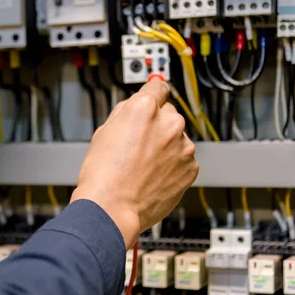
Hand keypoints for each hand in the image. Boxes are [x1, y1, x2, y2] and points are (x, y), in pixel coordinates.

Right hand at [71, 80, 198, 248]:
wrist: (112, 208)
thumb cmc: (103, 175)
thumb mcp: (103, 132)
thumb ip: (125, 113)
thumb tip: (134, 108)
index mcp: (145, 108)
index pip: (157, 86)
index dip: (152, 94)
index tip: (154, 98)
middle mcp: (169, 123)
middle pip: (168, 114)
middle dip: (156, 125)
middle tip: (138, 144)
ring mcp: (183, 147)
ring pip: (176, 138)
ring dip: (165, 147)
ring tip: (144, 165)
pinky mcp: (191, 168)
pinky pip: (183, 159)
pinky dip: (172, 165)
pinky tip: (153, 176)